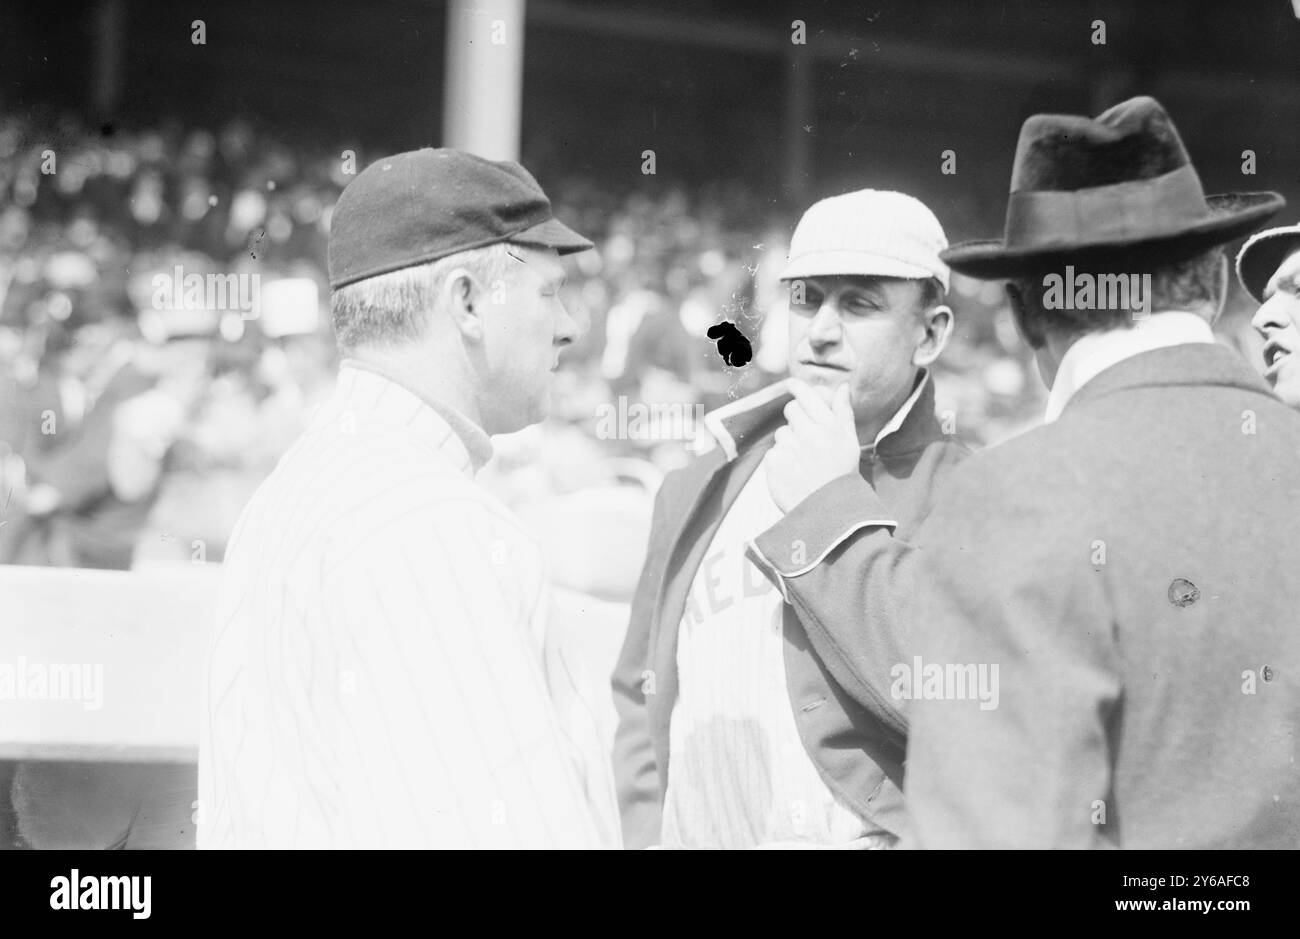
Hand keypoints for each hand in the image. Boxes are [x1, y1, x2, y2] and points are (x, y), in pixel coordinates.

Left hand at [765, 380, 859, 512]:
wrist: (829, 512)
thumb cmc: (841, 474)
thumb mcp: (850, 442)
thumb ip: (843, 412)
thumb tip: (841, 387)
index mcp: (830, 426)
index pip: (808, 396)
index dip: (798, 388)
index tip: (791, 384)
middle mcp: (810, 434)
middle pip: (791, 410)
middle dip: (796, 419)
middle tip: (806, 438)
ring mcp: (791, 448)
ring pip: (781, 433)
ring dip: (789, 443)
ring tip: (803, 463)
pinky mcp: (775, 463)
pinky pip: (773, 452)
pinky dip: (781, 461)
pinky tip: (794, 474)